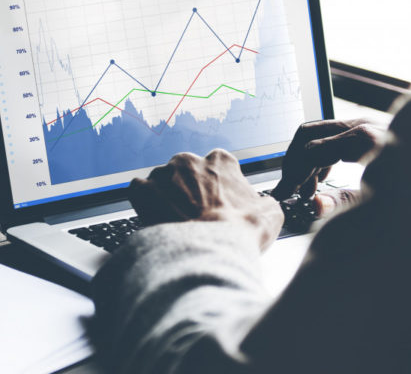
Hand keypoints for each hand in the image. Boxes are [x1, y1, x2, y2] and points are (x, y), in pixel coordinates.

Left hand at [129, 150, 283, 249]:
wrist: (209, 250)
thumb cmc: (241, 233)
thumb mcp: (270, 215)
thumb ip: (263, 202)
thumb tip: (263, 206)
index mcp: (220, 161)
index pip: (217, 166)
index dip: (217, 187)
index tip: (217, 203)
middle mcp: (190, 160)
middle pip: (186, 173)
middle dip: (189, 191)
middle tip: (194, 216)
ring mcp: (163, 173)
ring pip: (162, 181)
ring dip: (166, 197)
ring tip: (173, 222)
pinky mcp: (143, 189)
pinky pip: (139, 191)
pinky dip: (144, 202)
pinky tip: (153, 218)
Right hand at [271, 119, 384, 200]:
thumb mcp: (385, 200)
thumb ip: (347, 201)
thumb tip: (316, 205)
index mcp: (365, 139)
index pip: (311, 150)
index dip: (294, 173)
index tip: (285, 192)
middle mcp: (361, 126)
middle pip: (308, 134)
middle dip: (293, 162)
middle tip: (289, 188)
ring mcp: (363, 125)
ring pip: (317, 133)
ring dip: (304, 159)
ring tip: (305, 189)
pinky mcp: (366, 131)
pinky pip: (331, 136)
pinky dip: (318, 155)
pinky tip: (320, 178)